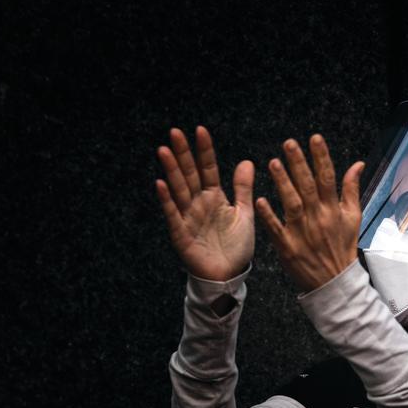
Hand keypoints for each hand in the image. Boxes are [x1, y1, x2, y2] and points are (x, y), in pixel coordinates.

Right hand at [155, 126, 254, 281]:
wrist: (229, 276)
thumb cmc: (236, 247)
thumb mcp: (244, 213)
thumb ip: (243, 188)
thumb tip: (247, 161)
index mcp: (214, 198)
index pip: (208, 169)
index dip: (204, 151)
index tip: (200, 130)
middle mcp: (199, 204)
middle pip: (190, 174)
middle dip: (183, 154)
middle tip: (175, 132)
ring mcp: (188, 218)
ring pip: (179, 190)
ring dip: (172, 170)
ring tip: (164, 150)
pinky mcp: (181, 234)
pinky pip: (173, 215)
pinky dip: (167, 200)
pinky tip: (160, 184)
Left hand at [255, 134, 364, 291]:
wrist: (334, 283)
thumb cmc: (342, 247)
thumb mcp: (353, 218)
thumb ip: (351, 189)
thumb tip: (358, 163)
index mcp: (333, 210)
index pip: (328, 178)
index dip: (321, 157)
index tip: (314, 138)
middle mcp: (318, 218)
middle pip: (308, 186)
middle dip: (299, 163)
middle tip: (289, 143)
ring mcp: (302, 232)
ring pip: (292, 203)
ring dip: (283, 183)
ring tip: (274, 162)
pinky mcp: (288, 247)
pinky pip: (276, 229)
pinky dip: (269, 215)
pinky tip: (260, 200)